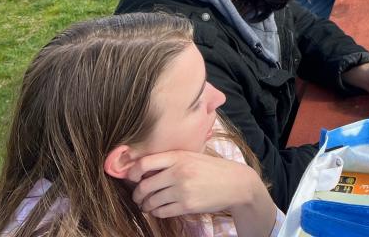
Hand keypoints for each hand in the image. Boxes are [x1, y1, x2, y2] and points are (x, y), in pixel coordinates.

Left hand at [128, 150, 261, 218]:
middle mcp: (179, 172)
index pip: (144, 164)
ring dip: (145, 205)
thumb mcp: (193, 157)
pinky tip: (159, 209)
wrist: (236, 183)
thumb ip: (172, 161)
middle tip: (138, 197)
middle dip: (137, 194)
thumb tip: (144, 169)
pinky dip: (156, 212)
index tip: (132, 178)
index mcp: (179, 157)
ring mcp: (183, 190)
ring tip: (147, 205)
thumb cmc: (213, 169)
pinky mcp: (187, 206)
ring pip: (151, 201)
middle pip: (144, 186)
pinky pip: (162, 212)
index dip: (132, 173)